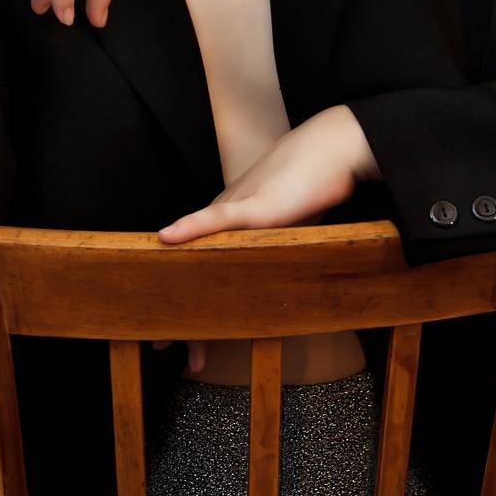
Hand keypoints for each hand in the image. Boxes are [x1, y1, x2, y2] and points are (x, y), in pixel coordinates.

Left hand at [151, 106, 370, 373]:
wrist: (332, 148)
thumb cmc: (314, 182)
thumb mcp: (291, 222)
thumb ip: (276, 243)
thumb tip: (275, 273)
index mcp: (234, 223)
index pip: (205, 267)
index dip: (193, 302)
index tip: (180, 334)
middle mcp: (228, 217)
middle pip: (197, 270)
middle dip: (180, 314)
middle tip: (162, 348)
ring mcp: (238, 209)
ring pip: (200, 256)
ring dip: (182, 294)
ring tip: (168, 335)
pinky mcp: (254, 205)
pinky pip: (216, 218)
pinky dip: (191, 228)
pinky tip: (168, 237)